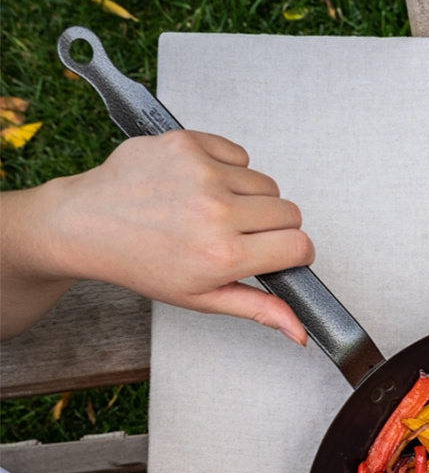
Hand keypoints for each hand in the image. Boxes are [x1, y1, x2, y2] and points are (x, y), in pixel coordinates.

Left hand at [0, 130, 312, 340]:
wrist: (86, 224)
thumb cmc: (140, 262)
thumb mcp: (201, 297)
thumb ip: (258, 309)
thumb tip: (299, 329)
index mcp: (223, 254)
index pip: (299, 245)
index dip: (296, 252)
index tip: (282, 253)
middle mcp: (216, 210)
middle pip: (290, 211)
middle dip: (275, 225)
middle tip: (241, 234)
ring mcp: (201, 172)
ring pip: (266, 182)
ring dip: (250, 197)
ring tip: (214, 210)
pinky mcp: (188, 143)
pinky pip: (239, 154)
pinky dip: (229, 168)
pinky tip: (200, 185)